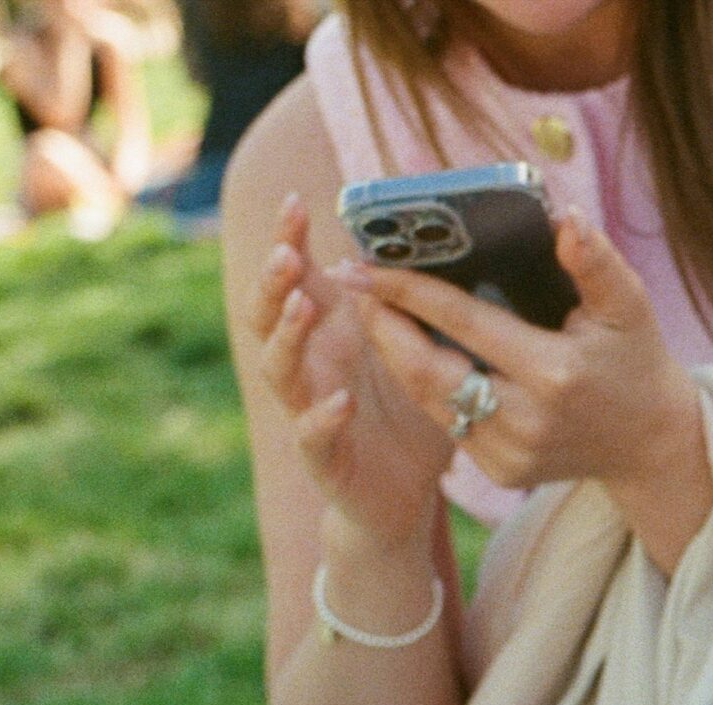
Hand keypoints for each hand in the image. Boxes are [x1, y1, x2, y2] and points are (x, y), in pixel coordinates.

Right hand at [250, 192, 453, 549]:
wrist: (403, 494)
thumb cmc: (409, 413)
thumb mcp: (418, 347)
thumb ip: (418, 304)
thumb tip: (446, 244)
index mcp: (327, 333)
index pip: (294, 277)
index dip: (286, 239)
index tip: (295, 201)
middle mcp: (308, 365)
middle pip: (267, 313)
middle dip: (273, 281)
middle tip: (288, 254)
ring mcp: (308, 409)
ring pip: (278, 367)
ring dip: (287, 335)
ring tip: (304, 306)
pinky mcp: (325, 457)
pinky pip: (312, 436)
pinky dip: (322, 417)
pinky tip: (342, 401)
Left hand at [334, 211, 700, 503]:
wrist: (650, 441)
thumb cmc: (635, 360)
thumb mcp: (629, 306)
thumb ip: (596, 262)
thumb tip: (563, 217)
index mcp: (554, 374)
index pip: (464, 323)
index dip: (409, 292)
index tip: (364, 264)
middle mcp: (526, 421)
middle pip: (427, 370)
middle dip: (383, 325)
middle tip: (353, 282)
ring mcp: (510, 453)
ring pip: (428, 399)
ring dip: (394, 353)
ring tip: (373, 309)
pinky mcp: (501, 470)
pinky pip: (446, 421)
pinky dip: (424, 384)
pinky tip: (411, 351)